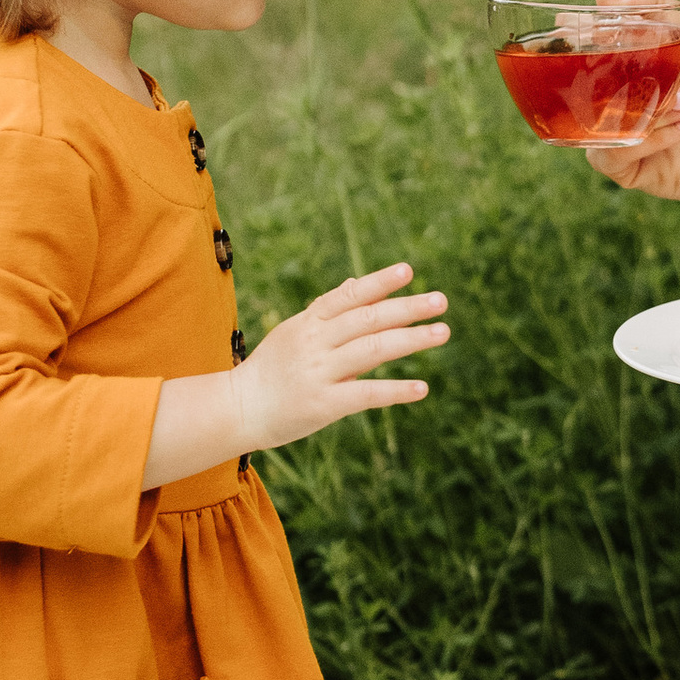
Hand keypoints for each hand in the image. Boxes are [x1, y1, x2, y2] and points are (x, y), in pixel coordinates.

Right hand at [236, 262, 448, 451]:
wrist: (237, 408)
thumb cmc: (270, 369)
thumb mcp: (294, 332)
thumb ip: (327, 310)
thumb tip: (357, 282)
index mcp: (308, 321)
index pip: (348, 296)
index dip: (378, 282)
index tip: (409, 271)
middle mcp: (314, 342)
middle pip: (367, 319)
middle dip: (407, 308)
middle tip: (441, 301)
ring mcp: (318, 372)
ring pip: (372, 350)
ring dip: (411, 340)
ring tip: (442, 332)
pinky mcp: (323, 405)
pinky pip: (365, 394)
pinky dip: (395, 390)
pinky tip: (421, 388)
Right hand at [579, 0, 679, 218]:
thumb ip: (659, 8)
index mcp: (619, 61)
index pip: (581, 41)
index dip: (586, 32)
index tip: (608, 27)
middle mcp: (608, 94)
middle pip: (576, 78)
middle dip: (617, 69)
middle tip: (652, 69)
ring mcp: (610, 130)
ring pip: (597, 115)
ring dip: (652, 106)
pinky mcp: (619, 166)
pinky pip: (614, 150)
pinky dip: (656, 136)